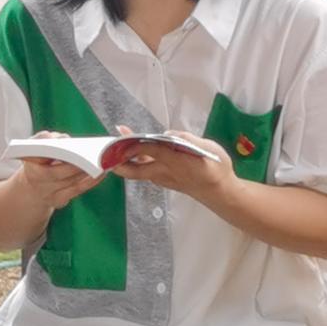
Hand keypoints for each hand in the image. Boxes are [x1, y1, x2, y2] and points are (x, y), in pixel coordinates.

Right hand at [17, 133, 94, 211]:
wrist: (33, 187)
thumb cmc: (39, 160)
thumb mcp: (36, 146)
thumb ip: (46, 139)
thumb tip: (64, 139)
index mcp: (30, 164)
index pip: (40, 157)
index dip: (54, 152)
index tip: (66, 143)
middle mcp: (37, 181)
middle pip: (57, 173)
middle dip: (75, 165)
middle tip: (91, 155)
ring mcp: (48, 194)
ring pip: (70, 182)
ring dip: (87, 172)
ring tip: (101, 162)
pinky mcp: (59, 201)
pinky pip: (78, 190)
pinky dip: (91, 181)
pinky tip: (102, 173)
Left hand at [108, 127, 234, 205]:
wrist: (220, 192)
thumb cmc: (215, 167)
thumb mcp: (207, 148)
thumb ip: (187, 139)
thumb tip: (167, 135)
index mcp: (176, 161)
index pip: (150, 150)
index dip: (135, 143)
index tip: (121, 133)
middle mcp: (165, 172)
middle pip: (135, 169)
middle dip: (118, 160)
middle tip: (106, 148)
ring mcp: (163, 179)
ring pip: (138, 171)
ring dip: (126, 161)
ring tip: (117, 144)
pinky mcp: (164, 181)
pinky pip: (145, 172)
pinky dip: (137, 163)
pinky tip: (134, 152)